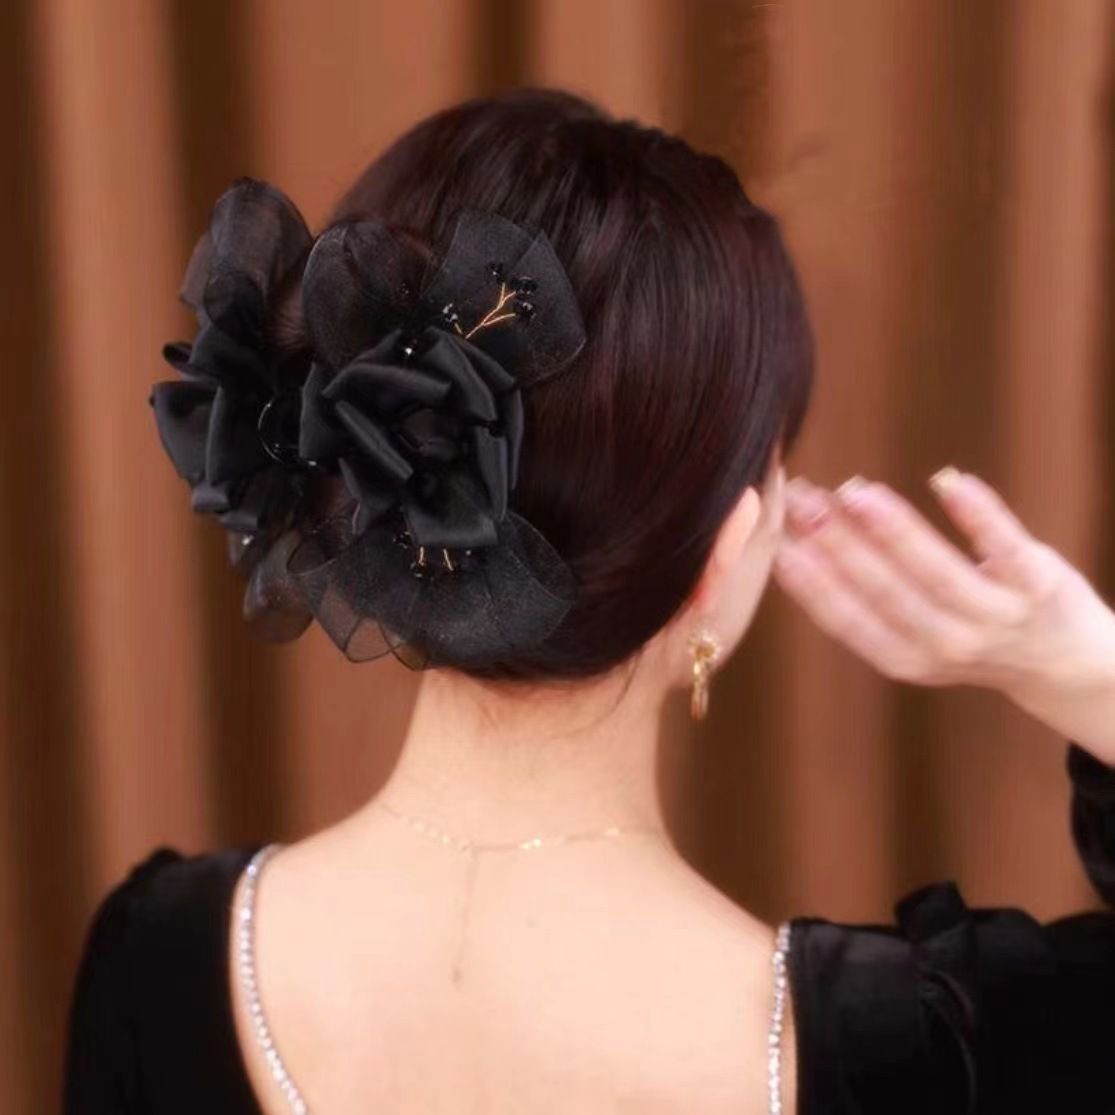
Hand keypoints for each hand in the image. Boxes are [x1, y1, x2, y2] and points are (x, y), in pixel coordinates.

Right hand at [774, 468, 1114, 762]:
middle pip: (884, 591)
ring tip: (853, 492)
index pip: (848, 619)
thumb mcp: (910, 638)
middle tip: (802, 499)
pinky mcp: (1038, 584)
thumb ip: (864, 600)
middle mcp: (948, 645)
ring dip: (893, 530)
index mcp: (906, 657)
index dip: (810, 583)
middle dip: (837, 543)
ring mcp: (996, 617)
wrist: (1062, 662)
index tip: (777, 543)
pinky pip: (1003, 546)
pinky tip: (946, 480)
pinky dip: (975, 513)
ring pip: (936, 571)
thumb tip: (797, 544)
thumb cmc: (968, 636)